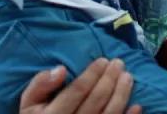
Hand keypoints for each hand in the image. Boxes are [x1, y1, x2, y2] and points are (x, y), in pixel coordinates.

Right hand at [19, 58, 141, 113]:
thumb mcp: (29, 104)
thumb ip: (39, 85)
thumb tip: (60, 70)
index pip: (77, 92)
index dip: (92, 74)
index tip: (103, 60)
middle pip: (96, 101)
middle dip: (109, 79)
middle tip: (119, 63)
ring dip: (121, 95)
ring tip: (128, 77)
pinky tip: (137, 105)